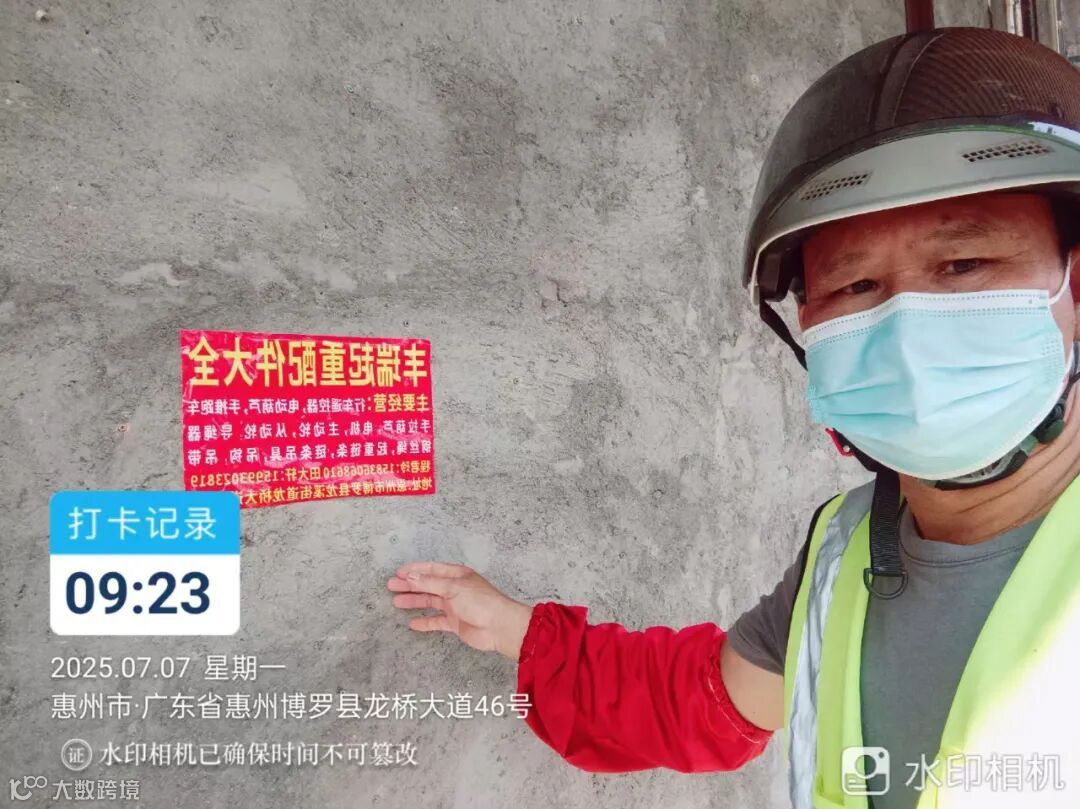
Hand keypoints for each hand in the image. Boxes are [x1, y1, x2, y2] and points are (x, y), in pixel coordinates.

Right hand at [387, 561, 533, 659]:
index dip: (415, 570)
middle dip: (410, 585)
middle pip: (428, 585)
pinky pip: (436, 621)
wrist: (499, 626)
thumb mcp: (453, 588)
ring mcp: (455, 606)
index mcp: (457, 575)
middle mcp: (455, 588)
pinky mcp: (455, 623)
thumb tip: (410, 576)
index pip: (432, 569)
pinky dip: (425, 622)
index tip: (398, 572)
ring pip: (430, 602)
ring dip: (414, 601)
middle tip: (391, 586)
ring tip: (396, 602)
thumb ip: (430, 583)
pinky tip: (412, 623)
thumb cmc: (480, 601)